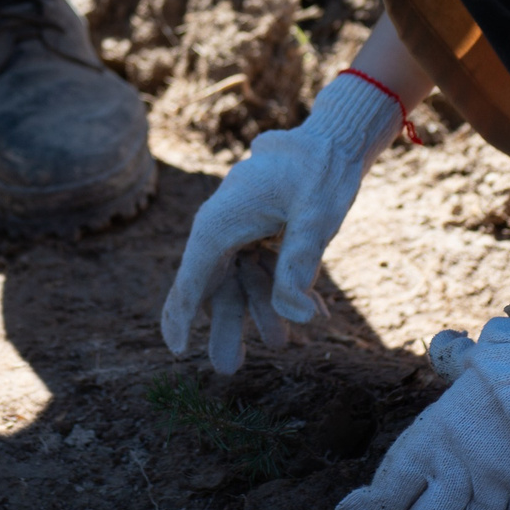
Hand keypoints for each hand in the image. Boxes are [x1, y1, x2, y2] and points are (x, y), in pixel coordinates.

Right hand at [160, 72, 400, 372]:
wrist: (332, 140)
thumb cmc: (318, 170)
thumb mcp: (316, 217)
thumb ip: (301, 263)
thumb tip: (299, 316)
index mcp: (219, 223)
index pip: (192, 278)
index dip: (180, 317)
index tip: (177, 351)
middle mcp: (221, 229)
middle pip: (213, 288)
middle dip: (223, 327)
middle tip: (228, 370)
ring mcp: (239, 232)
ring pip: (241, 284)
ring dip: (262, 312)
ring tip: (284, 344)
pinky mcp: (259, 235)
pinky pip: (262, 271)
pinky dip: (284, 291)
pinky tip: (318, 313)